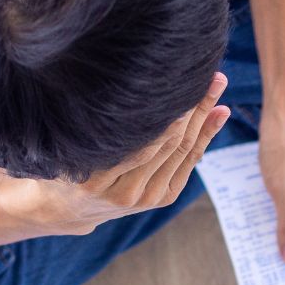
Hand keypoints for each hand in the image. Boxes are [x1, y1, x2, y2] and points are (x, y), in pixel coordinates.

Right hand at [3, 73, 230, 234]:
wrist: (71, 208)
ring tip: (217, 83)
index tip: (182, 81)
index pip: (145, 142)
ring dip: (204, 116)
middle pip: (171, 143)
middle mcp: (128, 195)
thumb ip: (94, 129)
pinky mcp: (163, 198)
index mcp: (98, 182)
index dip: (168, 113)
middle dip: (193, 107)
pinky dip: (205, 135)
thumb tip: (111, 84)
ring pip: (184, 150)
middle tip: (211, 75)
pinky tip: (219, 111)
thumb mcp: (69, 149)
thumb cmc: (66, 166)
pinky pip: (188, 161)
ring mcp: (148, 199)